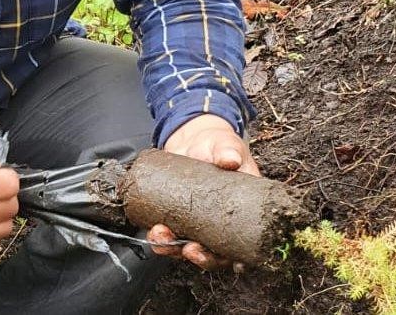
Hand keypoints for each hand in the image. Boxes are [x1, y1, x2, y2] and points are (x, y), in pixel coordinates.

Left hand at [148, 115, 259, 269]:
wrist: (192, 138)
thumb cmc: (218, 145)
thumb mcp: (226, 145)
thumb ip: (229, 151)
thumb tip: (230, 160)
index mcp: (243, 213)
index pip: (241, 244)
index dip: (230, 256)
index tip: (221, 255)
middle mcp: (221, 223)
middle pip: (214, 252)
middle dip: (200, 256)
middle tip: (188, 249)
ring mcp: (198, 222)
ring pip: (188, 246)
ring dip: (173, 248)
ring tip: (162, 235)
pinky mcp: (177, 215)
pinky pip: (170, 233)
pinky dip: (160, 237)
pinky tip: (153, 231)